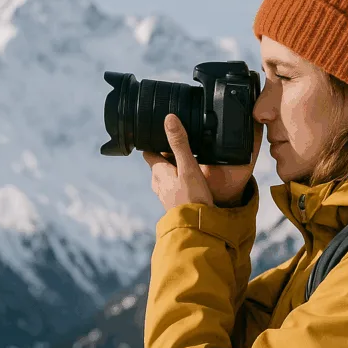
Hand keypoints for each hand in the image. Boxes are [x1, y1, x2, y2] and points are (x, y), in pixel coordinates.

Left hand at [143, 114, 262, 211]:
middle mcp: (158, 184)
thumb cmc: (192, 198)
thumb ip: (179, 143)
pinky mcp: (175, 205)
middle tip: (180, 146)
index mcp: (158, 172)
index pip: (149, 153)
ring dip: (174, 170)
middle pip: (158, 164)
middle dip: (166, 155)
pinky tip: (191, 181)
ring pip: (166, 177)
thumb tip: (169, 119)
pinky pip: (174, 188)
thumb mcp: (188, 167)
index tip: (160, 134)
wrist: (198, 228)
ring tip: (188, 162)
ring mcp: (165, 196)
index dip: (153, 143)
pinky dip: (180, 182)